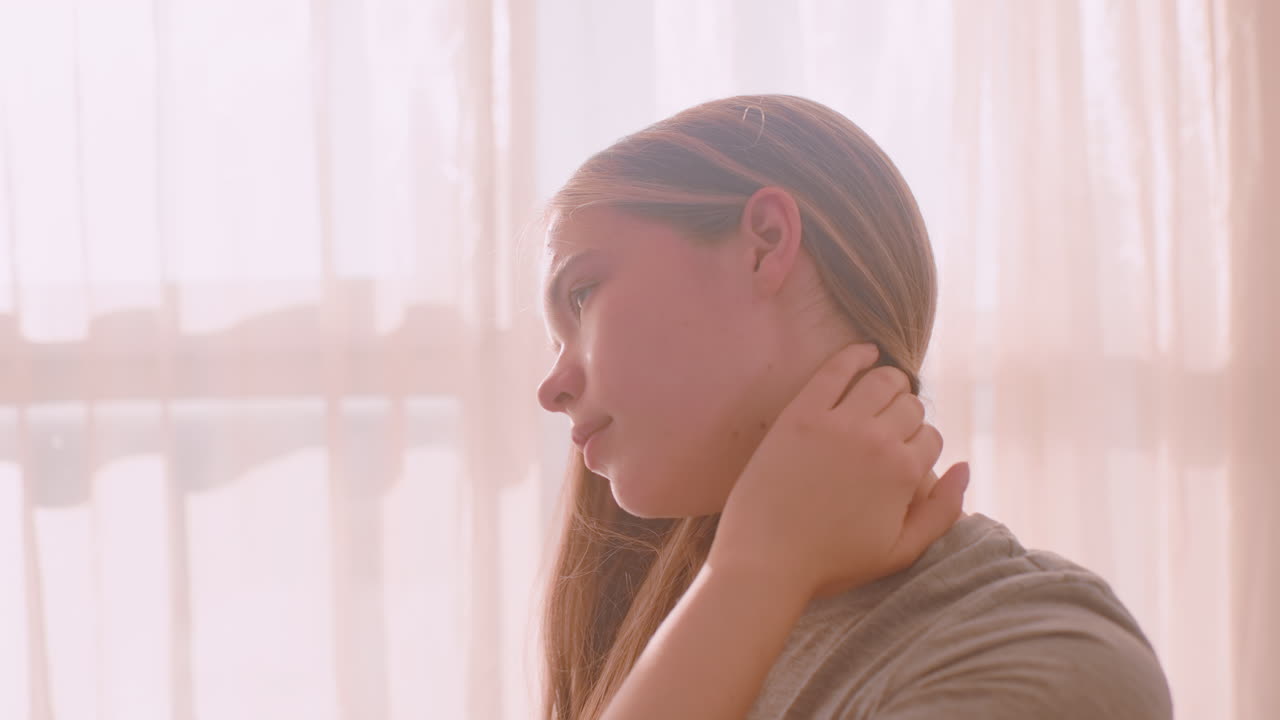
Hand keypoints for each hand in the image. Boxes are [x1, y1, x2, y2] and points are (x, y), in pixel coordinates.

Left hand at [709, 342, 969, 600]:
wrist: (765, 560)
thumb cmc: (832, 562)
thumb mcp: (901, 551)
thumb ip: (942, 511)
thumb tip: (965, 466)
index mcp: (904, 473)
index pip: (932, 437)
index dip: (922, 446)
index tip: (906, 454)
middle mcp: (876, 440)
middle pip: (910, 406)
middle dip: (908, 414)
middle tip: (891, 426)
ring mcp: (837, 423)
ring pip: (882, 380)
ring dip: (891, 381)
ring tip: (884, 389)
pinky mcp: (800, 414)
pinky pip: (835, 369)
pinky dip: (855, 354)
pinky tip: (864, 353)